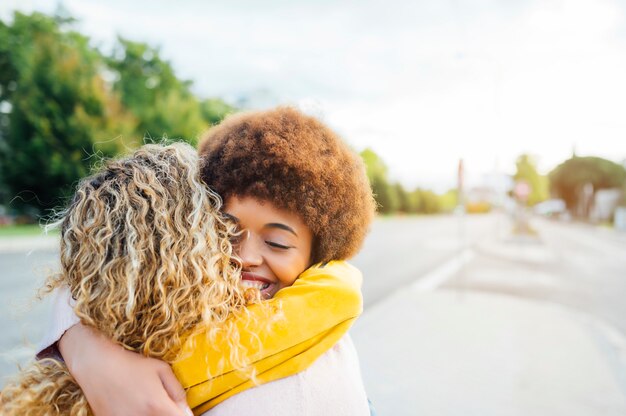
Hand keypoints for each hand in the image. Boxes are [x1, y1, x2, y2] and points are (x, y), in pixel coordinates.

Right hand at [59, 323, 192, 415]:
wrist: (97, 365)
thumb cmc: (130, 364)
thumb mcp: (161, 369)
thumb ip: (177, 392)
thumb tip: (186, 410)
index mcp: (157, 406)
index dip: (181, 414)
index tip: (177, 409)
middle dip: (167, 413)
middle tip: (160, 403)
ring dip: (152, 415)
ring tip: (144, 402)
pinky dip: (135, 414)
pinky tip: (131, 405)